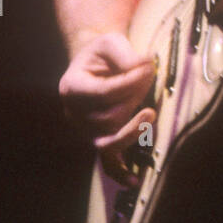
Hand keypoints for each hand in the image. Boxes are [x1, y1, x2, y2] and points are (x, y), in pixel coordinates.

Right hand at [59, 32, 156, 186]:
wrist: (95, 65)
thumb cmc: (103, 54)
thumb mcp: (111, 42)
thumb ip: (126, 55)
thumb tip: (145, 67)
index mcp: (72, 87)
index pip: (105, 92)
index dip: (130, 82)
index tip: (149, 67)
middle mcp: (73, 113)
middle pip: (109, 118)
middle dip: (134, 99)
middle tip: (150, 78)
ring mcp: (85, 131)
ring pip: (110, 140)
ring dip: (133, 126)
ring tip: (150, 113)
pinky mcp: (98, 141)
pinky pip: (107, 162)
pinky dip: (120, 172)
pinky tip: (134, 179)